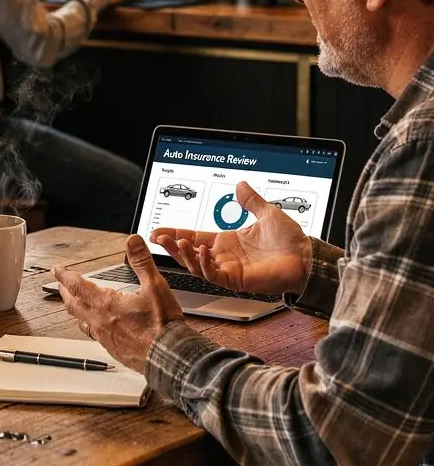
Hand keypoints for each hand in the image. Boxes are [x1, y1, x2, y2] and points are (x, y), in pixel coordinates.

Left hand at [54, 234, 181, 371]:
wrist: (168, 355)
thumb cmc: (162, 324)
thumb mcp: (155, 286)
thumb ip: (141, 262)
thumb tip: (133, 241)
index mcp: (106, 304)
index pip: (77, 286)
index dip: (64, 276)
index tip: (57, 270)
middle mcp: (100, 321)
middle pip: (73, 305)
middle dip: (64, 292)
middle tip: (60, 285)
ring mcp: (104, 337)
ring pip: (81, 321)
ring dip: (75, 310)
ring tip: (74, 305)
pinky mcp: (112, 349)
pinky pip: (93, 336)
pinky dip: (89, 326)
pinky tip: (95, 327)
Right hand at [151, 181, 310, 295]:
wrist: (306, 257)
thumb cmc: (290, 240)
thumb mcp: (267, 213)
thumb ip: (250, 200)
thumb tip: (240, 185)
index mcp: (228, 241)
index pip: (194, 236)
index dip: (176, 233)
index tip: (158, 230)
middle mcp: (225, 256)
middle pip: (189, 253)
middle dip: (172, 245)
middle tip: (158, 237)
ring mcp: (230, 269)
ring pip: (197, 266)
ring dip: (185, 255)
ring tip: (178, 242)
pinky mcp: (237, 280)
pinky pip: (214, 276)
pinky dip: (205, 265)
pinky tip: (202, 253)